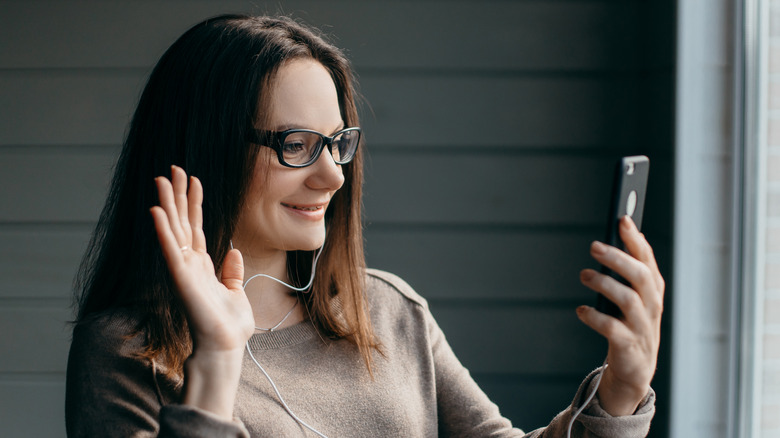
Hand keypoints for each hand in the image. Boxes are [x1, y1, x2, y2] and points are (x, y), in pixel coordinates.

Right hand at [149, 166, 254, 418]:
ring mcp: (183, 269)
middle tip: (173, 168)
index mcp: (202, 265)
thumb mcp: (236, 291)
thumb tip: (234, 253)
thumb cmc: (229, 324)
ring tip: (162, 179)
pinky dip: (163, 230)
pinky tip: (156, 211)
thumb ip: (232, 271)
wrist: (226, 345)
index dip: (194, 202)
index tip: (192, 179)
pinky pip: (170, 249)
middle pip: (181, 221)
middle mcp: (189, 263)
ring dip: (167, 204)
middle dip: (177, 195)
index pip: (196, 226)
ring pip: (173, 229)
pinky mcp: (181, 278)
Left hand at [576, 216, 663, 415]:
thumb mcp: (633, 295)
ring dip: (605, 284)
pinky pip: (612, 328)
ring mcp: (642, 326)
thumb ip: (628, 268)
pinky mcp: (628, 345)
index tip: (622, 219)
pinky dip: (595, 317)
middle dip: (618, 258)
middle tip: (594, 246)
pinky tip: (581, 310)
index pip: (647, 260)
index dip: (636, 240)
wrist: (635, 369)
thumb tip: (618, 234)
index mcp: (653, 289)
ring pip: (628, 299)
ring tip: (584, 275)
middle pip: (640, 276)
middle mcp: (652, 305)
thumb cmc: (630, 323)